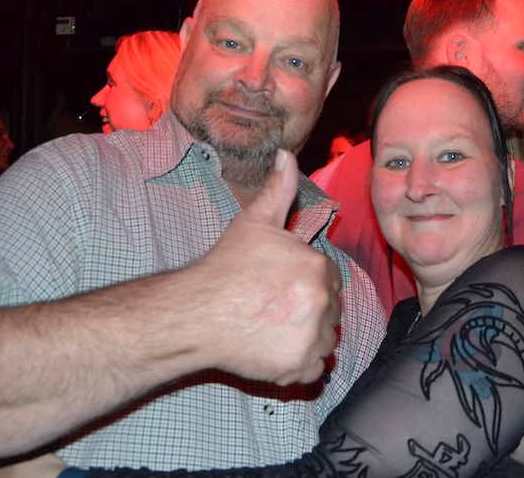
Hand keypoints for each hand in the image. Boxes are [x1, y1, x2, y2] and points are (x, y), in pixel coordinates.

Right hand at [194, 149, 341, 385]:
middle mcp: (321, 302)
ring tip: (271, 327)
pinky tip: (272, 348)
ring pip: (325, 339)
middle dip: (308, 309)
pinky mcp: (298, 367)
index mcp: (317, 267)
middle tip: (272, 307)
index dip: (306, 281)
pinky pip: (314, 368)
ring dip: (306, 336)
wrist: (194, 314)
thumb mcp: (253, 223)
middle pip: (329, 309)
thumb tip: (287, 155)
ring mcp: (311, 337)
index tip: (280, 286)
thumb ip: (278, 189)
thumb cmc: (224, 268)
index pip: (329, 278)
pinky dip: (298, 363)